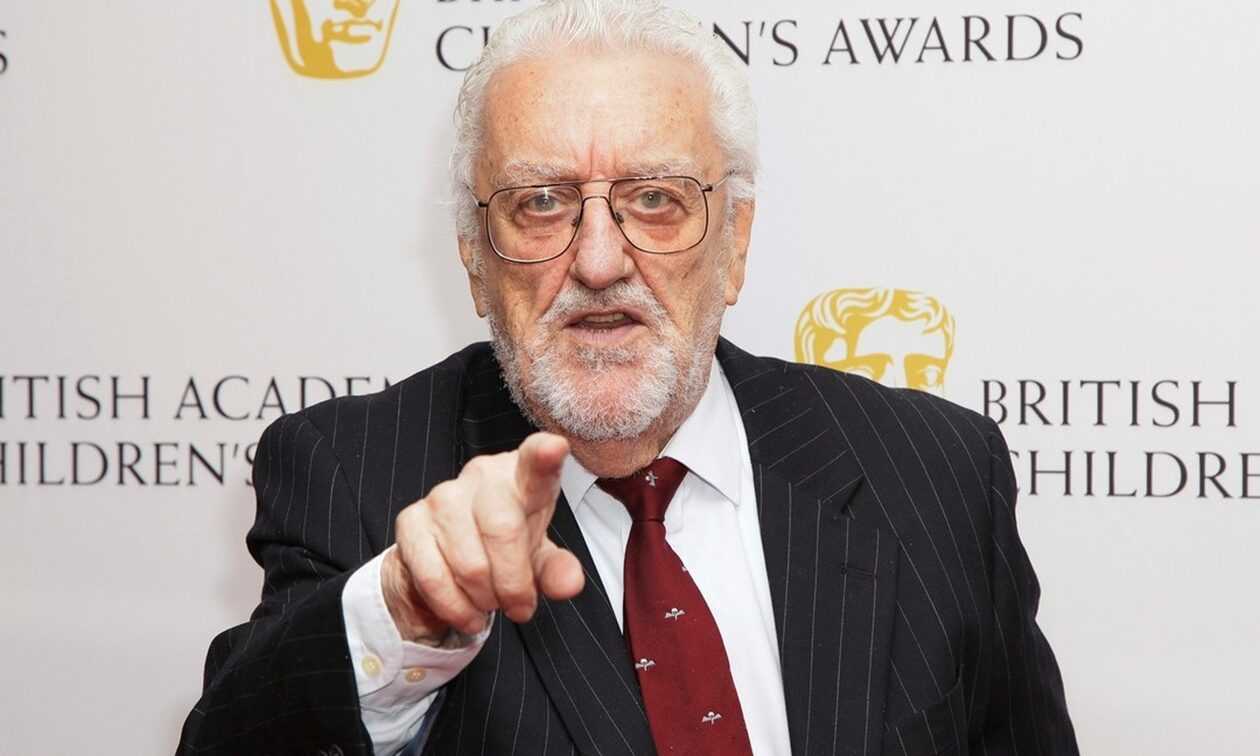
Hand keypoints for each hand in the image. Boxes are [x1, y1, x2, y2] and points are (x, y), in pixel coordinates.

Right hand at [381, 432, 585, 643]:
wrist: (452, 554)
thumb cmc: (507, 545)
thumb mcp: (540, 559)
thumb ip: (557, 570)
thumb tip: (570, 584)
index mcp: (523, 476)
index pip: (535, 461)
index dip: (544, 456)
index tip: (554, 449)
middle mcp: (482, 475)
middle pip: (503, 531)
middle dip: (514, 585)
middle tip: (518, 607)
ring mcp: (442, 495)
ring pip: (469, 564)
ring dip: (484, 600)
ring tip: (490, 603)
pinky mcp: (411, 520)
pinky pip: (433, 577)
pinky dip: (454, 608)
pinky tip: (466, 613)